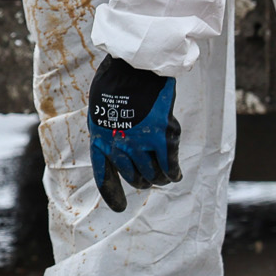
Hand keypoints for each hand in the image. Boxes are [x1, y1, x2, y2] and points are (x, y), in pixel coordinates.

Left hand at [88, 56, 180, 211]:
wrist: (134, 66)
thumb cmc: (117, 82)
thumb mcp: (102, 108)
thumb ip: (111, 130)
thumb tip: (122, 148)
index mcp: (100, 139)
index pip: (104, 176)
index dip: (112, 195)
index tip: (120, 209)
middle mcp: (117, 146)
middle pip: (132, 178)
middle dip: (142, 181)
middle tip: (150, 180)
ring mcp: (139, 144)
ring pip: (152, 175)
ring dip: (158, 179)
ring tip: (163, 177)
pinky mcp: (160, 138)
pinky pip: (168, 165)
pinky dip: (172, 173)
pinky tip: (174, 174)